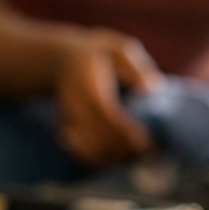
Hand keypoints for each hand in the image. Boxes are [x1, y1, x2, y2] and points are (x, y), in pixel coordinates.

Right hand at [53, 32, 161, 164]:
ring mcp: (68, 121)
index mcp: (87, 84)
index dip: (124, 131)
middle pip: (97, 136)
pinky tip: (119, 159)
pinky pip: (82, 154)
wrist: (57, 62)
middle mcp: (74, 106)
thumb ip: (135, 66)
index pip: (105, 113)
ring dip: (115, 158)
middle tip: (151, 154)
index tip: (146, 142)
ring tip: (138, 157)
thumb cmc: (96, 54)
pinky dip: (101, 161)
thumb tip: (152, 89)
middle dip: (124, 150)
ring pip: (90, 150)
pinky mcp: (66, 131)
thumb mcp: (116, 47)